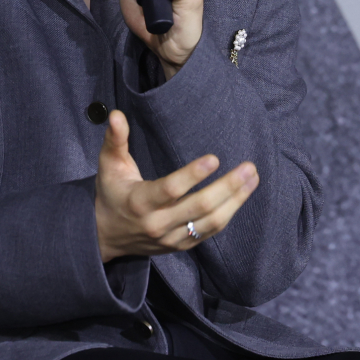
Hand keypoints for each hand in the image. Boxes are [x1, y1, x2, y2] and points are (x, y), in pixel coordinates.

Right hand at [94, 110, 258, 262]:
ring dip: (235, 200)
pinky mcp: (181, 246)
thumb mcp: (109, 165)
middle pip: (199, 207)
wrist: (106, 235)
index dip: (192, 175)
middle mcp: (157, 223)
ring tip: (252, 178)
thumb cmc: (111, 193)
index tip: (214, 159)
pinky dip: (228, 214)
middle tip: (249, 167)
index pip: (170, 190)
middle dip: (227, 187)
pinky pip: (210, 232)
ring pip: (210, 222)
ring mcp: (171, 238)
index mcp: (140, 201)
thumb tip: (117, 113)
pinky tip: (241, 196)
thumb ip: (115, 139)